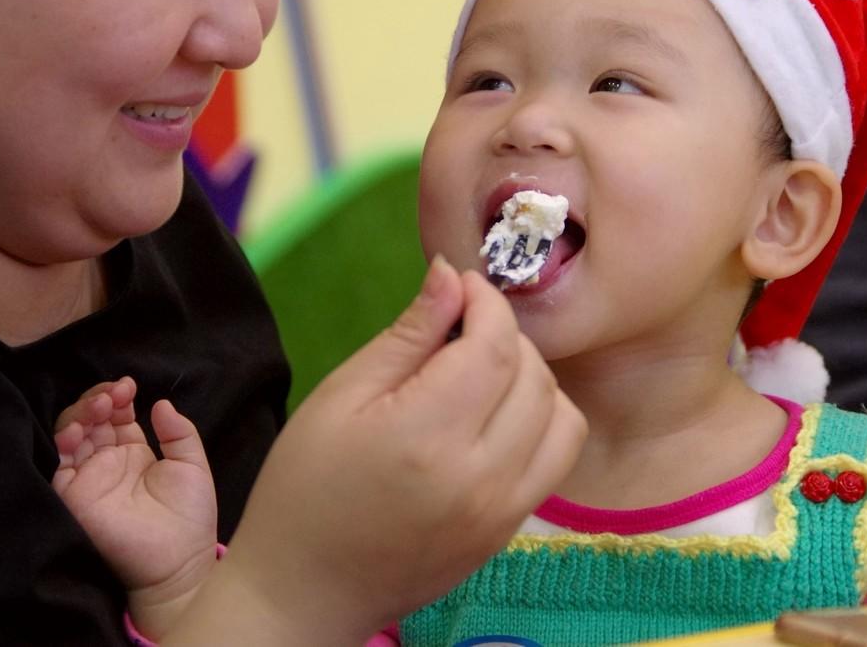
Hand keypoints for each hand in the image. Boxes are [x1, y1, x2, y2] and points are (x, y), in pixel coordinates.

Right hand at [52, 377, 217, 639]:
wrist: (179, 562)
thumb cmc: (189, 517)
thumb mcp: (192, 465)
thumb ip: (178, 432)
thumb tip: (161, 402)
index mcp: (133, 454)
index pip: (116, 416)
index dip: (119, 396)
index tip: (130, 385)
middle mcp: (106, 463)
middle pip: (91, 419)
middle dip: (100, 398)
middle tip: (117, 392)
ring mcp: (88, 479)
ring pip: (71, 434)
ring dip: (82, 412)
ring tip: (103, 403)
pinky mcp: (74, 497)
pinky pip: (59, 464)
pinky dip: (65, 440)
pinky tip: (81, 427)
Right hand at [169, 257, 587, 646]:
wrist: (304, 591)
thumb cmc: (305, 488)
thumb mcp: (341, 397)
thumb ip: (408, 335)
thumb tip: (451, 275)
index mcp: (426, 436)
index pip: (495, 346)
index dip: (487, 302)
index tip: (463, 286)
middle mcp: (479, 476)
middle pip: (534, 375)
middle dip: (506, 334)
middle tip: (463, 327)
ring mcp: (502, 510)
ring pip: (562, 415)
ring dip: (533, 378)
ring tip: (483, 371)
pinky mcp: (509, 531)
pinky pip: (556, 458)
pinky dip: (541, 422)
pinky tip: (496, 416)